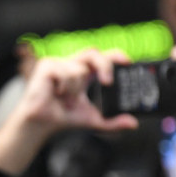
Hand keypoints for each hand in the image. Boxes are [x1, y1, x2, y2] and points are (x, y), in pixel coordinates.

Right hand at [0, 49, 137, 176]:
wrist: (41, 123)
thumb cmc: (62, 118)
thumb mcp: (93, 120)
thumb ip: (113, 122)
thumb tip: (133, 123)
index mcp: (84, 73)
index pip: (102, 57)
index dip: (115, 55)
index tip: (128, 62)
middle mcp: (72, 65)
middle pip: (93, 53)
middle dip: (104, 65)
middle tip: (108, 82)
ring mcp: (59, 64)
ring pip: (80, 69)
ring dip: (75, 89)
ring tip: (64, 98)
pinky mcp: (47, 66)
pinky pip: (66, 73)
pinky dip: (64, 87)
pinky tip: (55, 93)